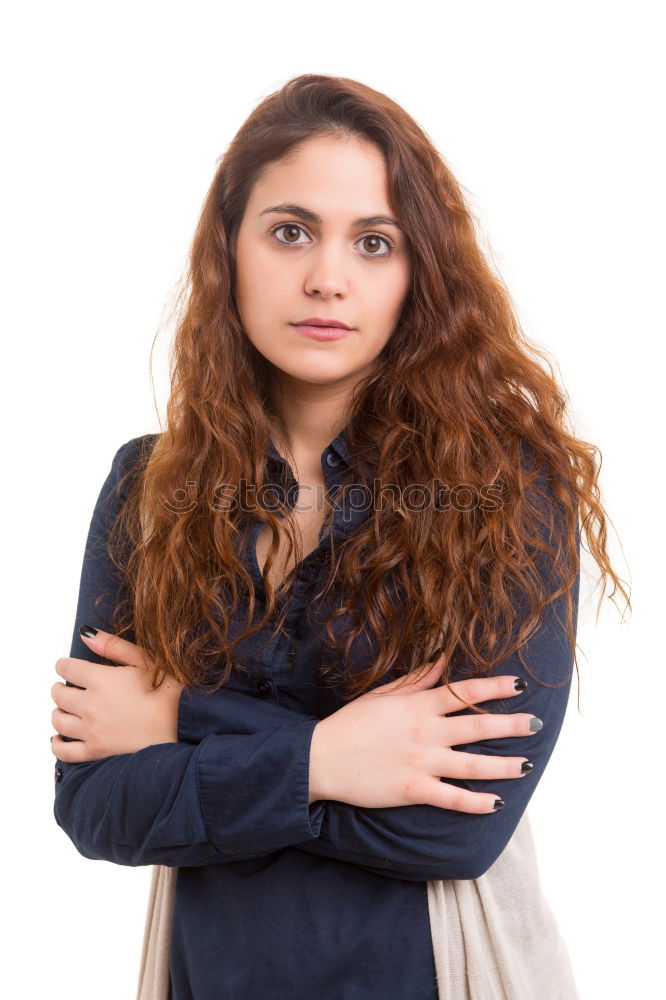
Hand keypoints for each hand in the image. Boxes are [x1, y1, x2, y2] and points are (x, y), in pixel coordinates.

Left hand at [50, 628, 183, 762]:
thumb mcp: (146, 661)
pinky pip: (64, 751)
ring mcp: (91, 730)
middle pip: (59, 694)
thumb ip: (114, 646)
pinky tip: (58, 737)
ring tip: (67, 708)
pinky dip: (56, 743)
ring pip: (58, 720)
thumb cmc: (167, 696)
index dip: (64, 665)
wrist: (182, 731)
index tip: (66, 666)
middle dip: (60, 688)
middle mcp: (90, 705)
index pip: (67, 669)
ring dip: (58, 711)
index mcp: (101, 680)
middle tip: (67, 686)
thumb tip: (86, 635)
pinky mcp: (95, 752)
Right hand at [308, 657, 540, 812]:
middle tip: (536, 724)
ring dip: (503, 765)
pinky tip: (496, 803)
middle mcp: (425, 732)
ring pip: (472, 764)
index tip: (517, 684)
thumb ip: (417, 679)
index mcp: (418, 705)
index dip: (494, 687)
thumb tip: (443, 660)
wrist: (322, 758)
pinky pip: (451, 798)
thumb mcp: (383, 694)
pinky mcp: (413, 789)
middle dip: (511, 725)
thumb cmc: (351, 723)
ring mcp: (421, 762)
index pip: (465, 692)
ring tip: (527, 764)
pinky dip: (475, 802)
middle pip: (477, 726)